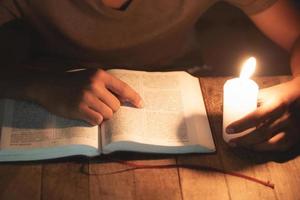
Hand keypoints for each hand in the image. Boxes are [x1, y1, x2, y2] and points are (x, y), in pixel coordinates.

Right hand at [28, 69, 142, 125]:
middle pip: (116, 106)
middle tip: (99, 106)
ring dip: (102, 116)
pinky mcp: (79, 108)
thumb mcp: (90, 77)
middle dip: (110, 109)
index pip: (123, 88)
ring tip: (90, 109)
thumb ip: (106, 85)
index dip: (133, 97)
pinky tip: (85, 114)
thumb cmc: (72, 83)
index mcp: (100, 75)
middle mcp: (95, 84)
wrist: (47, 86)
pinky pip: (97, 121)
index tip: (140, 105)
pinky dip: (94, 120)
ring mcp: (86, 97)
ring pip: (107, 115)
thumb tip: (124, 100)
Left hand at [226, 77, 299, 151]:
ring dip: (252, 147)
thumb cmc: (279, 94)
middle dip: (243, 140)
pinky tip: (254, 147)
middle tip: (230, 141)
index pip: (257, 116)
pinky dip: (265, 149)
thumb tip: (224, 107)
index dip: (241, 125)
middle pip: (261, 133)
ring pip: (270, 143)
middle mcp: (287, 117)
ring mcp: (293, 128)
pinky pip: (279, 147)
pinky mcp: (296, 137)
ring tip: (239, 144)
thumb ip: (249, 100)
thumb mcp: (266, 93)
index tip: (228, 129)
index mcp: (277, 103)